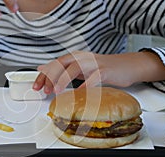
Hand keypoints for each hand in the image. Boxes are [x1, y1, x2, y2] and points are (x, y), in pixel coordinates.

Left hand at [33, 51, 164, 93]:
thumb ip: (61, 68)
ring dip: (64, 79)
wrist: (127, 66)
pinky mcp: (106, 70)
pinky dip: (86, 84)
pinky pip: (94, 76)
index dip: (44, 75)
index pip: (54, 64)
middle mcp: (82, 57)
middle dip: (51, 77)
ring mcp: (94, 63)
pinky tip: (80, 91)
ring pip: (75, 67)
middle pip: (62, 63)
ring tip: (57, 90)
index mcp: (74, 57)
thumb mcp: (78, 67)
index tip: (36, 86)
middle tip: (45, 90)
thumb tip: (42, 68)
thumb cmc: (102, 68)